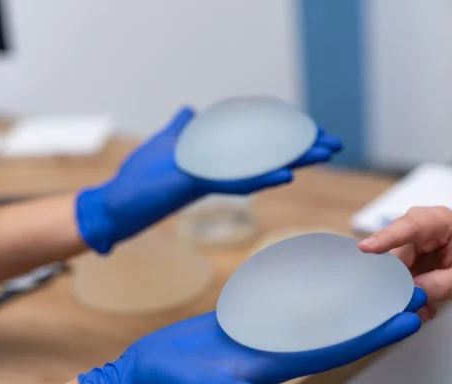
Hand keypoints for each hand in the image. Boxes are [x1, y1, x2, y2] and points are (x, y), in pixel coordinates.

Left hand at [76, 107, 342, 253]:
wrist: (115, 205)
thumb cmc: (139, 179)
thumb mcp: (164, 144)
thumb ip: (180, 128)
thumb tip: (189, 110)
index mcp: (216, 156)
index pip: (256, 142)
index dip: (283, 136)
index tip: (312, 131)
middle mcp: (219, 169)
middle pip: (268, 155)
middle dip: (302, 149)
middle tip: (335, 145)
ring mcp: (211, 178)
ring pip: (261, 167)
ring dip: (294, 160)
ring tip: (325, 154)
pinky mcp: (197, 185)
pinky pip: (236, 182)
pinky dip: (262, 177)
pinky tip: (287, 173)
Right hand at [79, 288, 425, 383]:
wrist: (144, 378)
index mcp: (275, 366)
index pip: (337, 350)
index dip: (373, 337)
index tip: (408, 320)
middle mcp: (278, 350)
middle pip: (337, 330)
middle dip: (373, 313)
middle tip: (407, 291)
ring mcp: (263, 336)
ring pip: (316, 315)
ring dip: (348, 299)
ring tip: (377, 279)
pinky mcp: (246, 322)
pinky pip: (288, 304)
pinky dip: (309, 291)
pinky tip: (323, 274)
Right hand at [358, 207, 451, 321]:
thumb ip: (443, 284)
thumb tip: (414, 291)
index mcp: (442, 222)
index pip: (411, 226)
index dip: (387, 237)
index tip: (366, 248)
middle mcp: (421, 227)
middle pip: (395, 250)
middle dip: (396, 278)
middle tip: (407, 304)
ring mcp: (411, 242)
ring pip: (392, 267)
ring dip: (403, 291)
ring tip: (424, 310)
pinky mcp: (406, 258)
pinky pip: (395, 277)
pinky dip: (406, 294)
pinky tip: (424, 307)